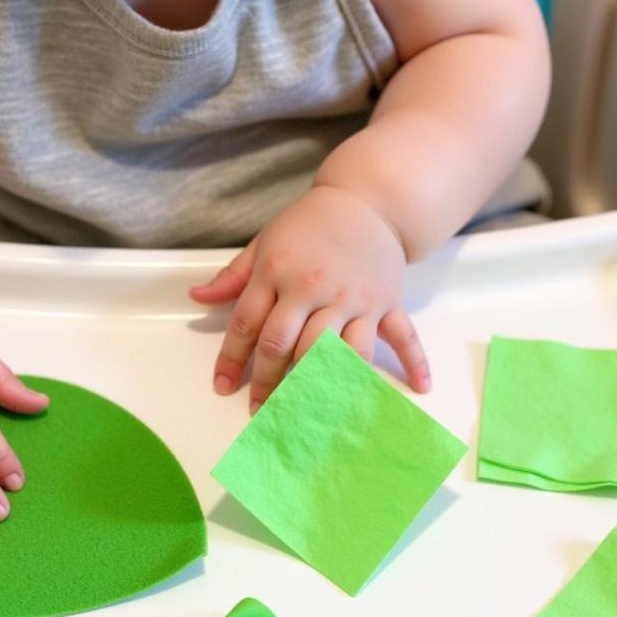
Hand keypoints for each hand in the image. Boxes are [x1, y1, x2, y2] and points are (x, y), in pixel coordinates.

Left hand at [189, 185, 430, 413]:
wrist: (367, 199)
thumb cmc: (309, 225)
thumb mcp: (264, 243)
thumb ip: (232, 277)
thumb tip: (197, 298)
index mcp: (278, 272)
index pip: (248, 324)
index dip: (232, 360)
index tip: (223, 387)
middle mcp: (315, 288)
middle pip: (287, 345)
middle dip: (270, 383)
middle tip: (261, 412)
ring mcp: (354, 298)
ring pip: (337, 352)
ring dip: (323, 387)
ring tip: (310, 417)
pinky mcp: (386, 302)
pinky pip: (402, 335)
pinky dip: (413, 361)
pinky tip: (420, 388)